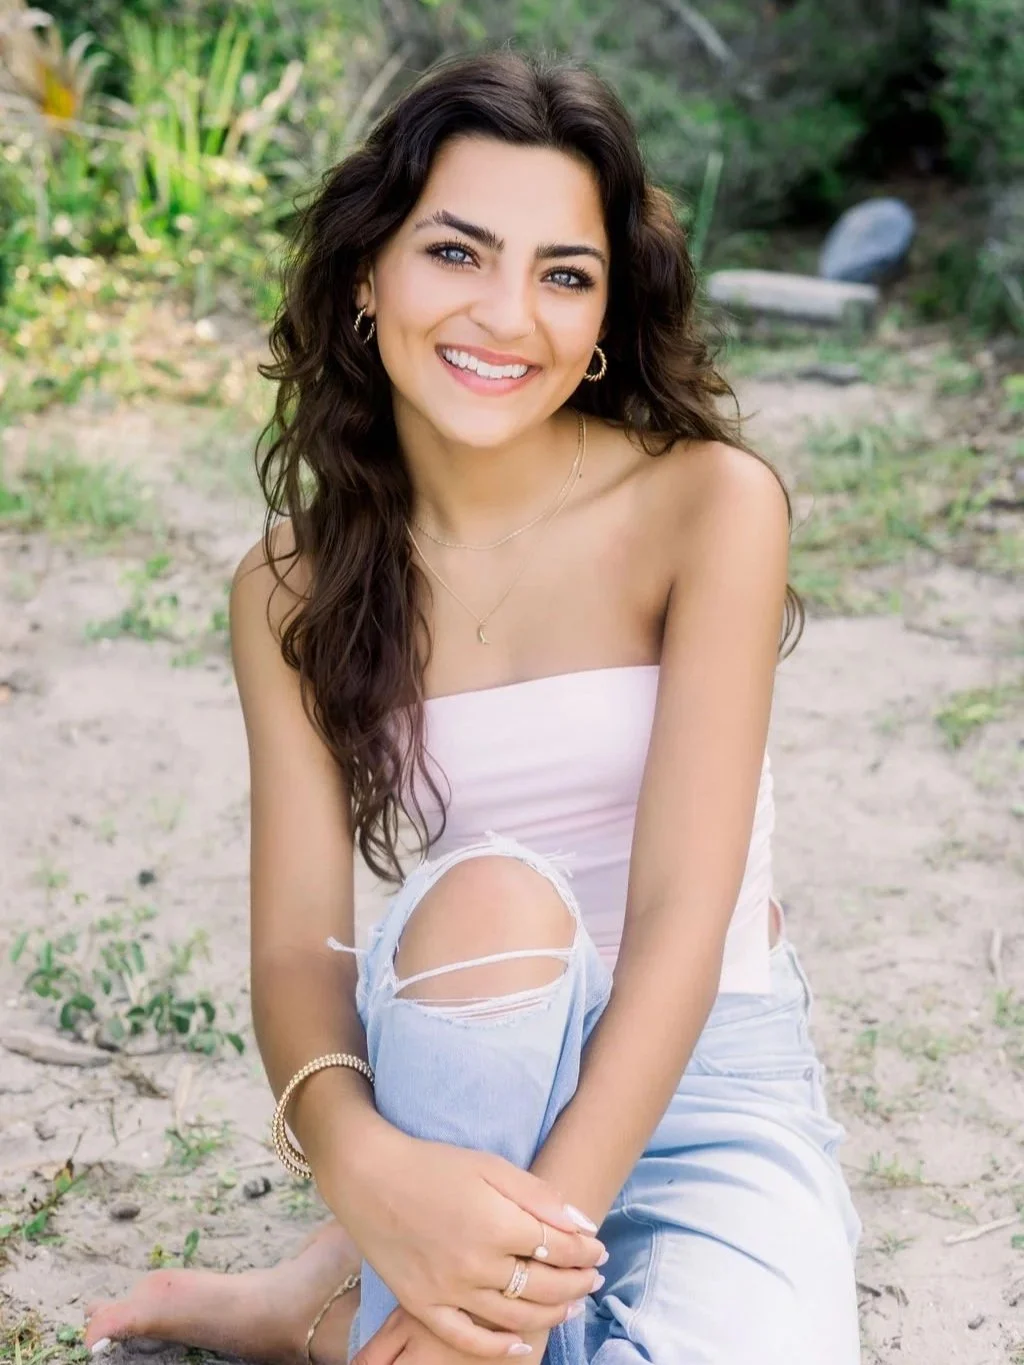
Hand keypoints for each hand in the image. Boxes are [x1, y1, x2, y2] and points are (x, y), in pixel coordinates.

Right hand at [328, 1128, 603, 1355]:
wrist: (368, 1176)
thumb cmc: (432, 1164)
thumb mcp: (490, 1165)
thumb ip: (538, 1196)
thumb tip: (583, 1225)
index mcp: (497, 1224)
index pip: (558, 1248)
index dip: (585, 1251)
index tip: (599, 1249)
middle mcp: (476, 1264)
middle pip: (544, 1287)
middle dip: (577, 1283)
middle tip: (593, 1278)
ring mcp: (448, 1289)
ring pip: (515, 1317)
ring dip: (552, 1314)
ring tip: (572, 1304)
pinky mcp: (422, 1304)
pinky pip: (467, 1339)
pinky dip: (498, 1348)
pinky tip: (522, 1345)